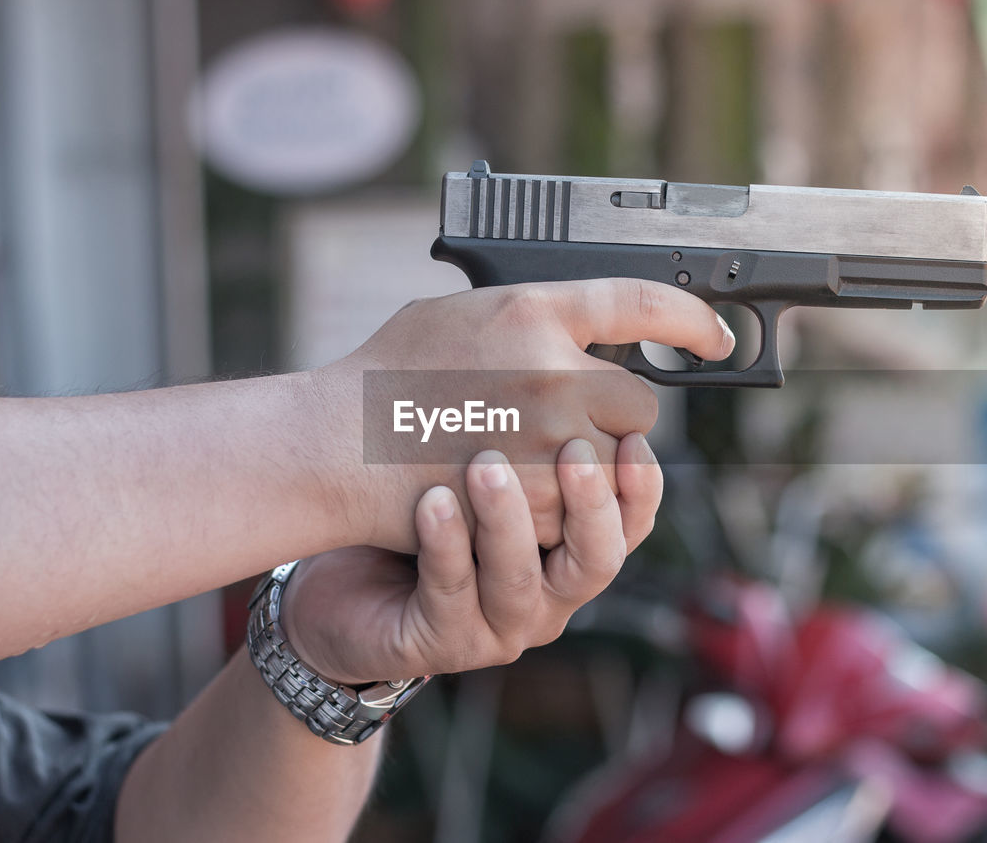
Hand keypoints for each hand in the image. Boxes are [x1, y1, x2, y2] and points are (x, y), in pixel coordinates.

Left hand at [279, 434, 660, 684]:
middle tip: (571, 450)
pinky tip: (432, 501)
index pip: (632, 522)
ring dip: (507, 522)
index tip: (632, 435)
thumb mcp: (487, 449)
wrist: (345, 567)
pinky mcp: (440, 643)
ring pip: (521, 584)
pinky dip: (445, 546)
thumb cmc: (424, 495)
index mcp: (571, 544)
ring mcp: (496, 623)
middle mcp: (548, 591)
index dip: (640, 485)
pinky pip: (451, 597)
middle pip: (599, 561)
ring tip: (485, 464)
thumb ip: (537, 415)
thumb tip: (580, 342)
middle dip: (590, 507)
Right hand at [308, 280, 730, 552]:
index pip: (641, 304)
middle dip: (613, 419)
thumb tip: (578, 322)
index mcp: (531, 313)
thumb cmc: (384, 377)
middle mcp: (552, 372)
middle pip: (640, 405)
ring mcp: (547, 440)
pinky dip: (559, 506)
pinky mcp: (537, 499)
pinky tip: (513, 490)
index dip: (690, 321)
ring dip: (587, 467)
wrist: (337, 446)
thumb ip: (527, 315)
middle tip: (563, 425)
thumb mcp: (458, 314)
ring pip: (615, 463)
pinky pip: (580, 507)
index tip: (713, 339)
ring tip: (527, 459)